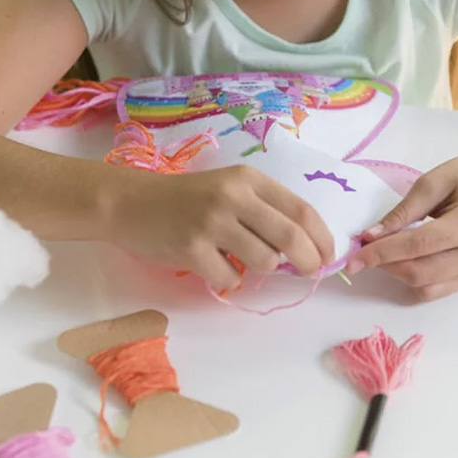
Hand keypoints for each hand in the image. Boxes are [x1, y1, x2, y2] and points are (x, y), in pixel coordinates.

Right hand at [108, 164, 334, 290]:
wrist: (131, 203)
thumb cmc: (186, 198)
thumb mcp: (228, 188)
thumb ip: (263, 209)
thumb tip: (304, 246)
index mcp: (247, 178)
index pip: (301, 209)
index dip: (322, 237)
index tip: (327, 254)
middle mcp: (233, 196)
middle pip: (291, 238)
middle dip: (309, 260)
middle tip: (310, 271)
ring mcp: (212, 223)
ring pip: (264, 261)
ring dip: (262, 267)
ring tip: (241, 257)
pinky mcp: (192, 249)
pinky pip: (230, 278)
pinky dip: (228, 278)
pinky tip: (212, 263)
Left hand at [346, 150, 457, 300]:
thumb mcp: (434, 181)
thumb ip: (403, 210)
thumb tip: (371, 235)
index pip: (416, 245)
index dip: (381, 252)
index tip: (354, 257)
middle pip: (419, 272)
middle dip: (384, 265)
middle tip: (363, 252)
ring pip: (425, 287)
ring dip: (396, 274)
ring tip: (383, 253)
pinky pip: (436, 290)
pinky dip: (413, 280)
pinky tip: (403, 261)